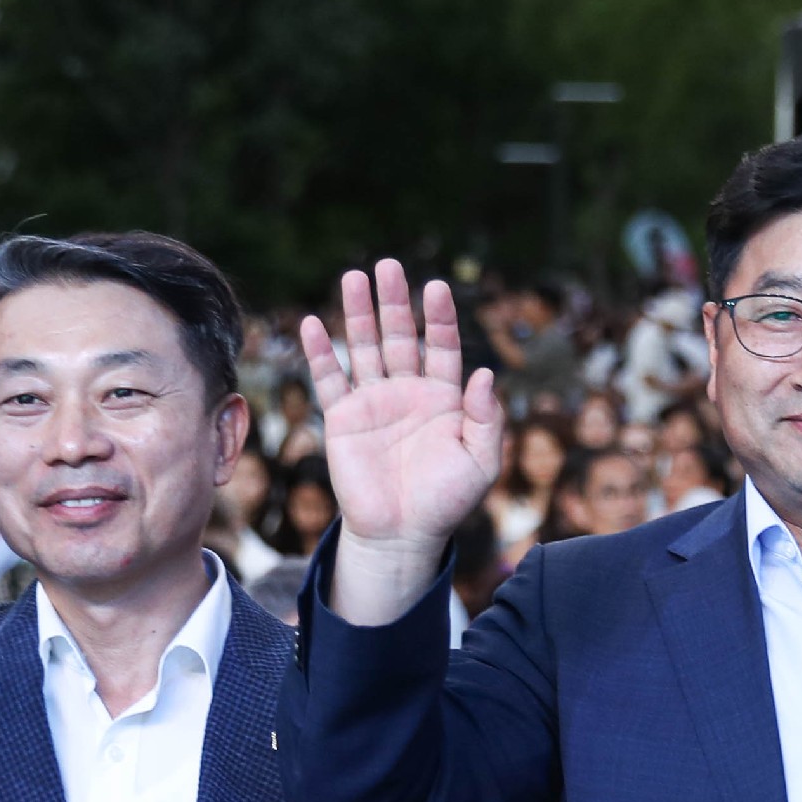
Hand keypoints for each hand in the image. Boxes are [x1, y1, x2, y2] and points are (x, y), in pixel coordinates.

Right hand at [302, 260, 502, 553]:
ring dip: (359, 313)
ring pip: (364, 347)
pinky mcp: (343, 418)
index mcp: (444, 396)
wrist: (403, 535)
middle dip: (395, 301)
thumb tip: (485, 374)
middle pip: (399, 336)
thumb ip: (486, 420)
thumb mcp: (481, 463)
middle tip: (389, 266)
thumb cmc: (446, 501)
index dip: (438, 318)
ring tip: (354, 277)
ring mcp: (373, 401)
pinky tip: (315, 323)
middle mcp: (407, 390)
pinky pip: (330, 379)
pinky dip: (321, 352)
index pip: (441, 346)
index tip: (436, 288)